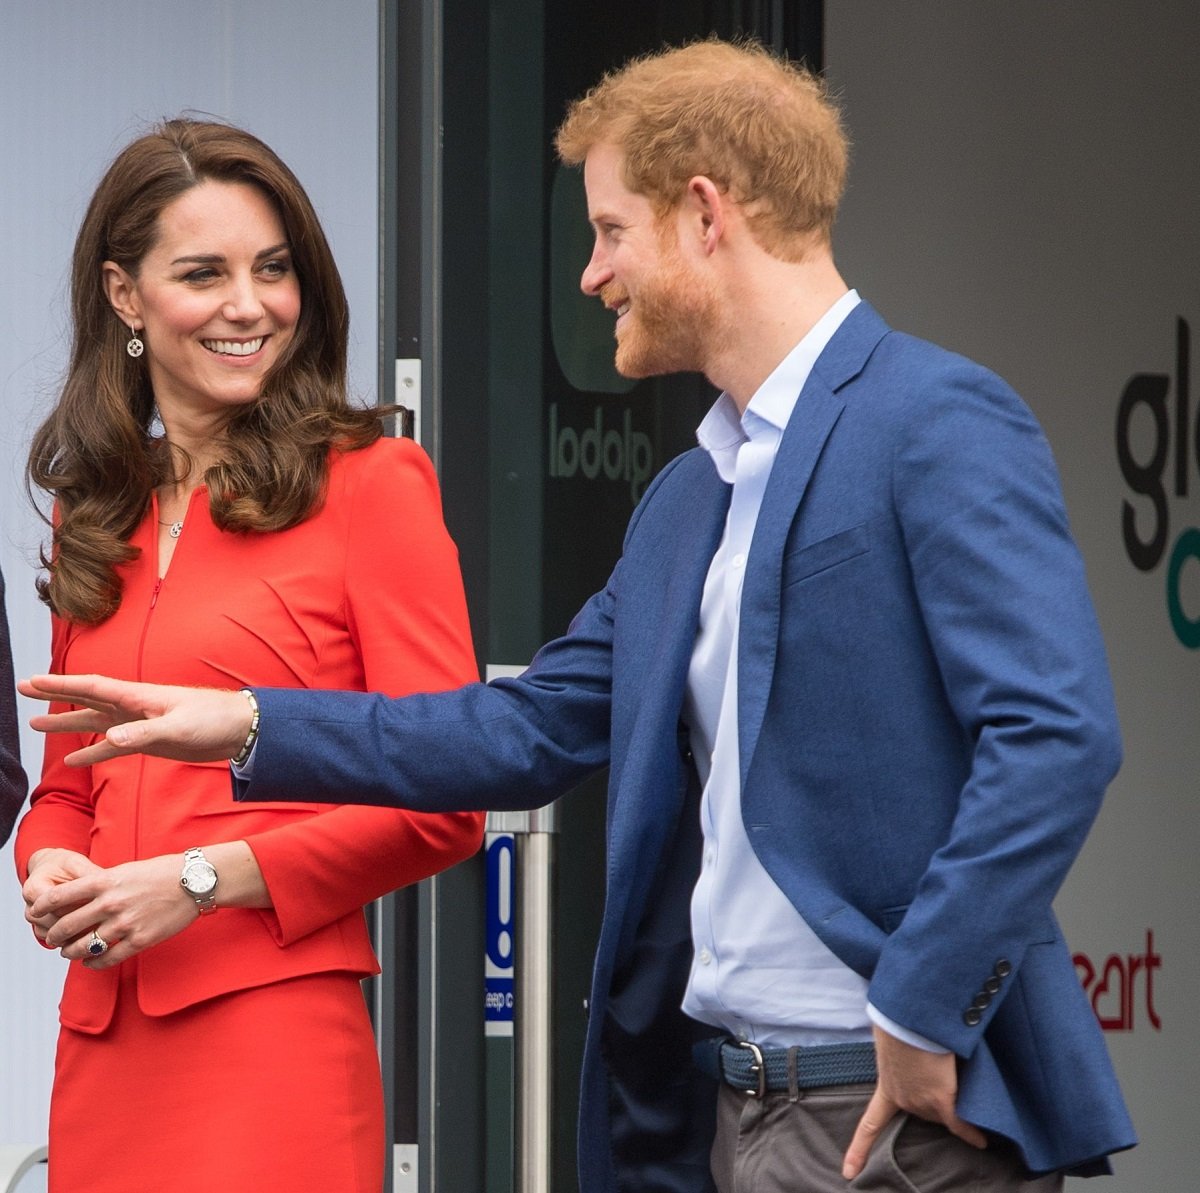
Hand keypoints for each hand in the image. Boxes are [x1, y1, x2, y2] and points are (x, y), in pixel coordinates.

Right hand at [19, 674, 252, 766]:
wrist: (238, 730)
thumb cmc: (213, 719)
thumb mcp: (178, 726)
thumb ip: (144, 733)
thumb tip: (111, 739)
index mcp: (139, 696)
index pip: (92, 687)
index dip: (61, 684)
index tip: (33, 681)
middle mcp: (134, 707)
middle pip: (87, 699)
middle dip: (56, 695)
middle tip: (24, 690)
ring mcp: (140, 724)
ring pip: (95, 723)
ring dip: (68, 724)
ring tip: (36, 725)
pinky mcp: (149, 741)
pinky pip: (113, 747)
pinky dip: (94, 753)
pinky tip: (75, 761)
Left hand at [31, 854, 198, 968]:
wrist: (194, 881)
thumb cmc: (161, 873)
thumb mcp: (125, 870)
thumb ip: (100, 884)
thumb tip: (75, 899)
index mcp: (104, 881)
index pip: (58, 897)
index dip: (41, 907)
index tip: (36, 913)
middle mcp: (110, 903)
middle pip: (66, 926)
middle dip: (54, 935)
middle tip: (53, 938)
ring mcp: (125, 923)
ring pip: (83, 946)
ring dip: (71, 952)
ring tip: (70, 952)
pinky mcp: (140, 940)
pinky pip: (107, 959)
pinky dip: (93, 963)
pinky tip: (91, 961)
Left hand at [841, 1026, 986, 1179]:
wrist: (907, 1020)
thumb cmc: (897, 1023)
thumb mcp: (889, 1041)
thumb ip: (897, 1055)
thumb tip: (904, 1053)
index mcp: (885, 1087)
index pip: (869, 1125)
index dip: (859, 1149)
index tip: (849, 1172)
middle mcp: (902, 1101)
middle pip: (923, 1111)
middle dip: (931, 1096)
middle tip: (937, 1074)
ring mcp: (921, 1103)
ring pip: (942, 1112)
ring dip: (951, 1102)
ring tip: (953, 1077)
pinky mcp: (941, 1101)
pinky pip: (960, 1125)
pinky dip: (972, 1134)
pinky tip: (981, 1141)